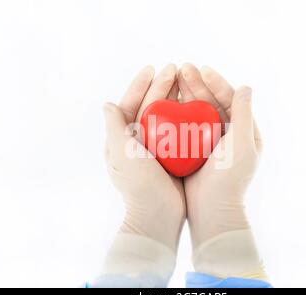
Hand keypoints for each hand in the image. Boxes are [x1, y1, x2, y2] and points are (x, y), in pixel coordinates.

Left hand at [104, 64, 185, 251]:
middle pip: (151, 106)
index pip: (131, 104)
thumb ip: (114, 128)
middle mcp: (138, 141)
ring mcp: (156, 149)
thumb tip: (108, 103)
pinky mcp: (173, 157)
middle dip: (161, 86)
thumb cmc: (138, 184)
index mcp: (123, 138)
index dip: (140, 85)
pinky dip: (186, 116)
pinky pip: (180, 130)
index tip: (153, 68)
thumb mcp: (122, 154)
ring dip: (175, 97)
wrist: (157, 215)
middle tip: (175, 68)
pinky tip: (197, 105)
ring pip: (167, 116)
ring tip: (187, 80)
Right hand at [177, 64, 262, 247]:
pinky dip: (178, 112)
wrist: (212, 209)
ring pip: (197, 112)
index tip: (202, 70)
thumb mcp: (241, 144)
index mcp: (244, 132)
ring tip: (173, 77)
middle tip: (182, 68)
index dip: (217, 82)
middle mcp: (228, 134)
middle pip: (212, 102)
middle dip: (198, 84)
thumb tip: (246, 86)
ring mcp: (210, 143)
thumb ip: (244, 115)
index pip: (231, 99)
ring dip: (186, 94)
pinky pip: (185, 126)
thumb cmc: (230, 178)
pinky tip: (166, 101)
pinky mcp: (194, 151)